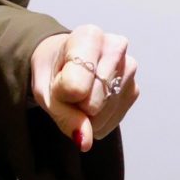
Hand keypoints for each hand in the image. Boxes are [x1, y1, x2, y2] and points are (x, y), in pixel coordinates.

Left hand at [32, 27, 138, 152]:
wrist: (64, 62)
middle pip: (93, 103)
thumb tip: (86, 141)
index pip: (76, 87)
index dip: (61, 94)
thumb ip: (64, 116)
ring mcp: (129, 69)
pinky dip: (99, 120)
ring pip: (105, 115)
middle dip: (76, 107)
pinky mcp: (134, 90)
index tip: (58, 82)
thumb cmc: (54, 71)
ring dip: (87, 116)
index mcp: (90, 37)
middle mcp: (116, 47)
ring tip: (81, 95)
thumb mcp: (45, 92)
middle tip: (69, 91)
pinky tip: (93, 102)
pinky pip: (113, 120)